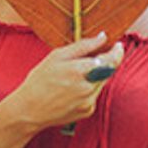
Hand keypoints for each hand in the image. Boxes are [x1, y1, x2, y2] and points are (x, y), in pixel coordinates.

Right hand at [2, 31, 123, 131]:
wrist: (29, 110)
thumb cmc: (39, 80)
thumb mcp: (56, 56)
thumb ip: (83, 46)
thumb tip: (103, 36)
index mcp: (79, 71)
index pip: (109, 60)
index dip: (117, 52)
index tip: (118, 45)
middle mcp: (87, 88)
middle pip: (108, 71)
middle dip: (105, 63)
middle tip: (95, 56)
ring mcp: (89, 102)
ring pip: (102, 83)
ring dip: (96, 75)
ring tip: (75, 75)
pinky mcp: (88, 111)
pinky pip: (94, 94)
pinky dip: (89, 88)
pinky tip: (72, 89)